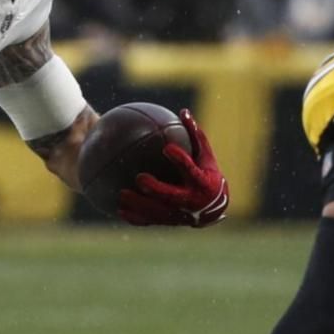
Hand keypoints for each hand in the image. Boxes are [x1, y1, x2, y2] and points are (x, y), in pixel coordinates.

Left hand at [117, 109, 229, 227]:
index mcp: (202, 183)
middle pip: (172, 197)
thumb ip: (195, 135)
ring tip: (121, 195)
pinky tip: (119, 210)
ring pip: (158, 212)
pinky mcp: (170, 222)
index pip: (191, 171)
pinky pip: (151, 221)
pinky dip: (136, 217)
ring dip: (140, 205)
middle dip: (156, 189)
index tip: (167, 148)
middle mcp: (192, 202)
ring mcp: (180, 215)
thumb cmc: (207, 172)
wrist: (214, 206)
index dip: (180, 160)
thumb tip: (183, 111)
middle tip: (139, 178)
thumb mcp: (206, 155)